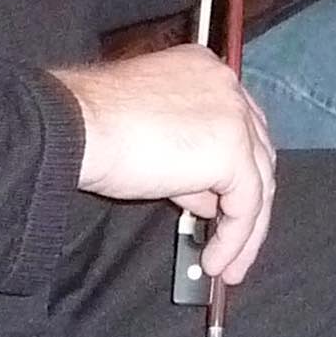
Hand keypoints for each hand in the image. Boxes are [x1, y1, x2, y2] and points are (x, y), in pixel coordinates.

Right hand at [50, 45, 274, 284]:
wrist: (77, 126)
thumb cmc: (95, 127)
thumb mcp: (152, 137)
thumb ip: (187, 160)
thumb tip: (208, 199)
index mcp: (205, 71)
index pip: (238, 124)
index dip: (236, 169)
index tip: (225, 207)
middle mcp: (227, 86)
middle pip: (256, 151)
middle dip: (248, 203)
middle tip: (234, 242)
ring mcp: (234, 116)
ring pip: (258, 181)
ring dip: (245, 231)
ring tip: (227, 266)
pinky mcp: (232, 150)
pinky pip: (246, 205)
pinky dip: (234, 239)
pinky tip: (215, 262)